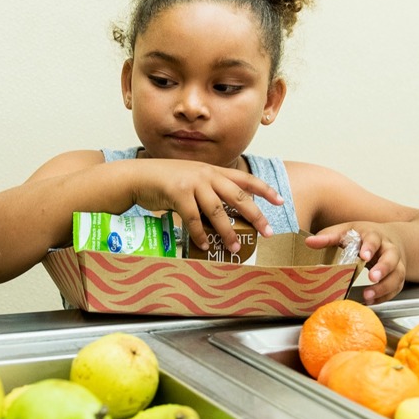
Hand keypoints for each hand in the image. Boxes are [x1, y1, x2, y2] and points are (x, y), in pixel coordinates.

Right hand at [127, 158, 283, 254]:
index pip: (245, 179)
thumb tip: (226, 213)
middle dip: (255, 215)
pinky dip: (200, 234)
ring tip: (235, 248)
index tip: (280, 201)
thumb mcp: (191, 178)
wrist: (138, 176)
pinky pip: (193, 219)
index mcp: (213, 171)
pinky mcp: (177, 194)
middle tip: (267, 232)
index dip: (264, 190)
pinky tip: (205, 246)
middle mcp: (206, 174)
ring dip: (227, 232)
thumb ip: (209, 190)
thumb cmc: (165, 180)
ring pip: (217, 211)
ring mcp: (192, 183)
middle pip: (238, 196)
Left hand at [305, 222, 406, 304]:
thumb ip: (329, 237)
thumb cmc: (362, 236)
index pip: (374, 239)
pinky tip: (372, 301)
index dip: (370, 247)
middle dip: (383, 268)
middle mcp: (388, 249)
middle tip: (373, 278)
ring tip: (369, 295)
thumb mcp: (346, 231)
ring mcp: (396, 263)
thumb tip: (309, 242)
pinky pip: (396, 287)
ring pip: (397, 274)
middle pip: (391, 258)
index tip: (364, 256)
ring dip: (384, 286)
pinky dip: (385, 295)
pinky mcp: (397, 276)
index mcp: (374, 236)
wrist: (389, 238)